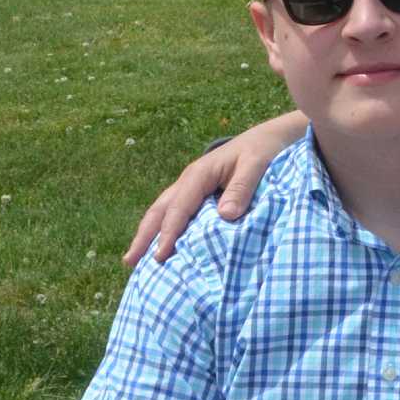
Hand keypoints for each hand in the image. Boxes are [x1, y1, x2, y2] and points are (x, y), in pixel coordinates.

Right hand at [122, 113, 304, 265]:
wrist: (269, 137)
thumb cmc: (264, 150)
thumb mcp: (257, 165)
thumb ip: (241, 188)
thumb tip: (225, 216)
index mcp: (200, 174)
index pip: (179, 207)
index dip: (168, 232)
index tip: (160, 256)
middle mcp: (190, 180)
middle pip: (160, 210)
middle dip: (144, 235)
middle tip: (129, 262)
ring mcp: (192, 187)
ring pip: (163, 211)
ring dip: (149, 234)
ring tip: (134, 260)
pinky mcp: (199, 193)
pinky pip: (177, 212)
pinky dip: (165, 229)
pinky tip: (162, 246)